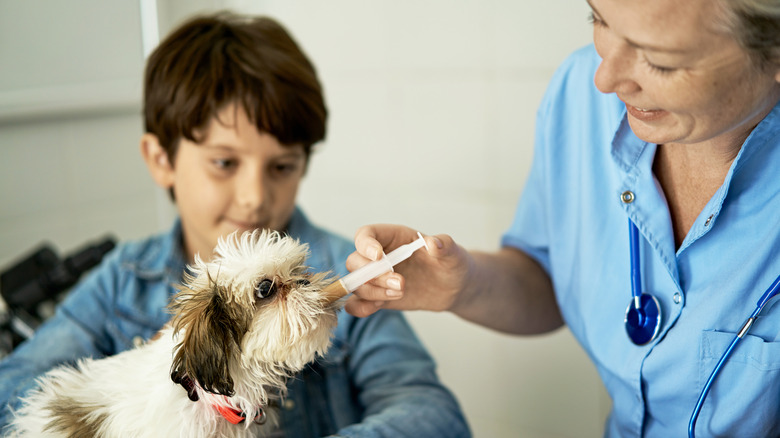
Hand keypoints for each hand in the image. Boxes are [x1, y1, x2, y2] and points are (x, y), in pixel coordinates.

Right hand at [344, 224, 472, 316]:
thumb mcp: (453, 253)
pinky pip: (357, 303)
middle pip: (355, 262)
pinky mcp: (379, 297)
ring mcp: (377, 278)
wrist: (455, 288)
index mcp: (393, 237)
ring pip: (356, 284)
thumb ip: (444, 246)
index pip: (366, 235)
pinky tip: (378, 307)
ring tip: (400, 293)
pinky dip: (361, 308)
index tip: (378, 257)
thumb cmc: (452, 264)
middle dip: (372, 275)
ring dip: (372, 292)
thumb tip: (434, 243)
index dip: (365, 245)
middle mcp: (380, 257)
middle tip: (400, 282)